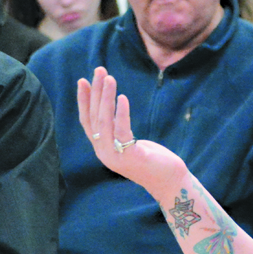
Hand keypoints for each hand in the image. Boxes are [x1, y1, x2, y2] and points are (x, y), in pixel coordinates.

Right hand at [77, 67, 186, 198]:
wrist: (169, 182)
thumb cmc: (152, 160)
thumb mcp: (130, 142)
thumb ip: (118, 130)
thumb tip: (114, 107)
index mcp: (102, 148)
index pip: (87, 121)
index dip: (83, 101)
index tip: (83, 80)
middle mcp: (104, 152)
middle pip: (94, 117)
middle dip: (95, 92)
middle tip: (99, 70)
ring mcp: (115, 156)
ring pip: (104, 122)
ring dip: (105, 98)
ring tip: (109, 78)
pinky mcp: (130, 156)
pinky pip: (122, 131)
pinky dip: (121, 113)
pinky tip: (123, 98)